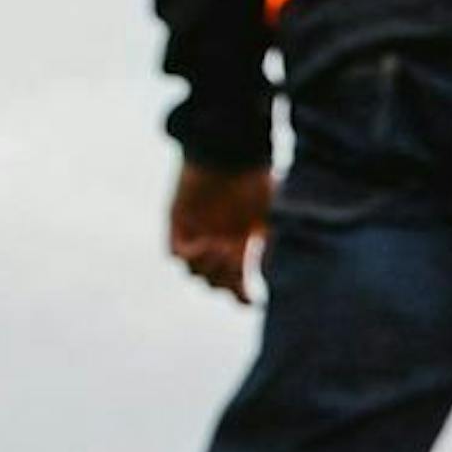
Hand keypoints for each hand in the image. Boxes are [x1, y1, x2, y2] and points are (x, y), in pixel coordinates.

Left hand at [168, 159, 275, 302]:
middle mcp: (217, 242)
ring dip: (211, 269)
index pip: (236, 284)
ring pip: (196, 273)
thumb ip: (273, 249)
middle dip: (227, 280)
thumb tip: (273, 280)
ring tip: (223, 248)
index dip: (243, 297)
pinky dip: (194, 256)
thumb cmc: (257, 179)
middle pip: (216, 283)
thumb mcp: (273, 219)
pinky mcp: (178, 223)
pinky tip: (209, 242)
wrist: (229, 151)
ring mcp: (197, 234)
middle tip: (237, 260)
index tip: (253, 300)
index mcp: (241, 244)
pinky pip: (178, 255)